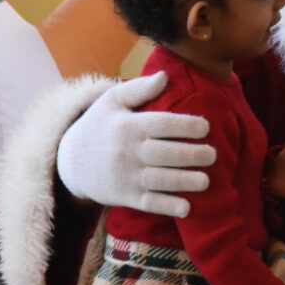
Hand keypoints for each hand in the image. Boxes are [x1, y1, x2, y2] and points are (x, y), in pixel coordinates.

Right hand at [56, 71, 216, 216]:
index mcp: (127, 125)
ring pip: (160, 180)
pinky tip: (187, 208)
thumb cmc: (100, 126)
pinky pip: (148, 203)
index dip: (186, 125)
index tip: (205, 127)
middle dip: (192, 155)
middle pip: (164, 153)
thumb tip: (165, 76)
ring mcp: (125, 175)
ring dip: (185, 182)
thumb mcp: (112, 101)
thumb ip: (139, 88)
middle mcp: (127, 151)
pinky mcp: (124, 196)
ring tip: (206, 180)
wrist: (71, 161)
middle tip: (212, 154)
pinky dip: (168, 206)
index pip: (161, 124)